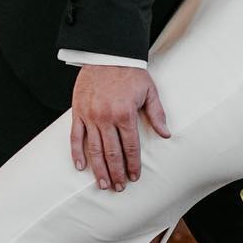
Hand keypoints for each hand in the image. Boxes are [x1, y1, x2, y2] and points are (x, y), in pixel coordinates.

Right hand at [70, 64, 169, 189]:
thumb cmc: (130, 72)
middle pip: (112, 153)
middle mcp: (106, 117)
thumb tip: (166, 134)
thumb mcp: (149, 91)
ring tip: (103, 184)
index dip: (133, 165)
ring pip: (94, 149)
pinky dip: (77, 153)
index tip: (134, 177)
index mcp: (125, 114)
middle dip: (116, 173)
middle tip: (119, 188)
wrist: (107, 54)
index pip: (130, 147)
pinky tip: (81, 167)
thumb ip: (157, 114)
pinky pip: (75, 136)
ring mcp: (90, 116)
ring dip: (99, 169)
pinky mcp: (78, 112)